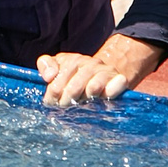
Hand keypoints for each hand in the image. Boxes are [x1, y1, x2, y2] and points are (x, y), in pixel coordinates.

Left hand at [36, 34, 162, 106]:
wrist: (108, 74)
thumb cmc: (77, 76)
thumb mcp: (60, 67)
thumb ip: (47, 65)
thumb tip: (48, 76)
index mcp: (74, 60)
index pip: (63, 72)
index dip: (55, 88)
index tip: (50, 101)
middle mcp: (91, 64)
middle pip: (77, 80)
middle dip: (68, 95)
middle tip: (63, 105)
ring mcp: (106, 72)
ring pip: (94, 85)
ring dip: (85, 96)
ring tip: (80, 104)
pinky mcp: (120, 81)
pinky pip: (116, 85)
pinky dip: (110, 92)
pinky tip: (104, 97)